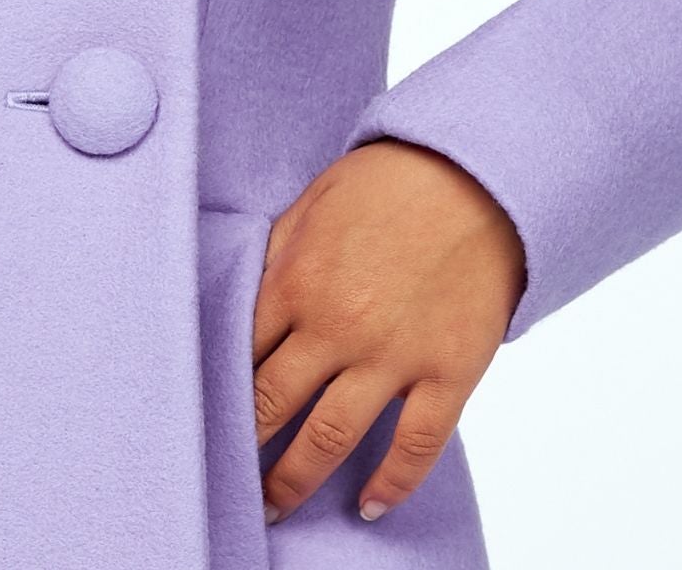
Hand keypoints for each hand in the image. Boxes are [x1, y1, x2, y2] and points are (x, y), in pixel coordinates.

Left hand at [252, 137, 525, 525]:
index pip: (241, 352)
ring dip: (297, 477)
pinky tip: (368, 506)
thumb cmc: (389, 180)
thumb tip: (245, 296)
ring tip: (274, 505)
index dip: (219, 386)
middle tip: (226, 471)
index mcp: (295, 280)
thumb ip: (277, 254)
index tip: (205, 410)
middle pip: (274, 402)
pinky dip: (391, 484)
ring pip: (331, 437)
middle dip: (245, 443)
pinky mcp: (446, 374)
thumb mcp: (312, 202)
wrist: (476, 177)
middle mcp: (337, 328)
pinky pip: (415, 445)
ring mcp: (393, 356)